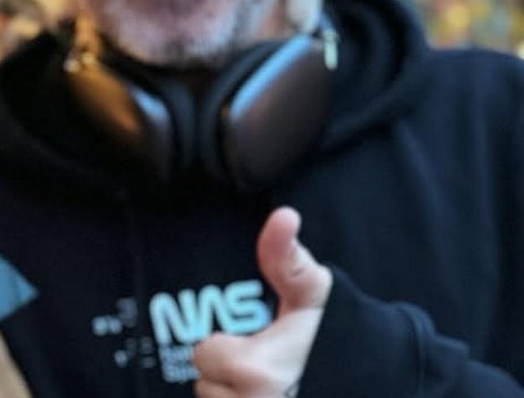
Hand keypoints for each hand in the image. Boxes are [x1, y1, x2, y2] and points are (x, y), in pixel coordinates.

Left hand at [192, 207, 331, 397]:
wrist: (390, 385)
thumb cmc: (347, 341)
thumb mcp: (316, 296)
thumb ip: (286, 257)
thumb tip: (283, 216)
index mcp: (251, 370)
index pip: (205, 355)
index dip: (230, 348)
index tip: (259, 350)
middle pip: (208, 389)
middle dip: (232, 380)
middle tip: (272, 375)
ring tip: (275, 391)